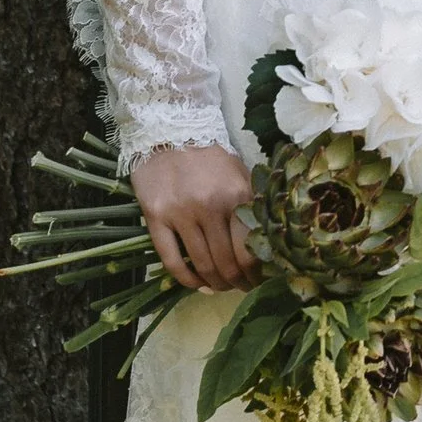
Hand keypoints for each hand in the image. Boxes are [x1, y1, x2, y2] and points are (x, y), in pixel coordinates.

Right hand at [132, 142, 257, 291]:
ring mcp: (181, 213)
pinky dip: (185, 279)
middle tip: (241, 289)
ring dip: (214, 284)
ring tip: (220, 288)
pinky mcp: (155, 217)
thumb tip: (266, 245)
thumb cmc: (210, 159)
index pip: (250, 249)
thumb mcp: (240, 176)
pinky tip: (195, 284)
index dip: (256, 272)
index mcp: (237, 196)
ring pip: (202, 264)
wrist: (169, 132)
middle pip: (227, 262)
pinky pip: (170, 260)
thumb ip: (252, 207)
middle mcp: (211, 206)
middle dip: (237, 282)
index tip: (258, 281)